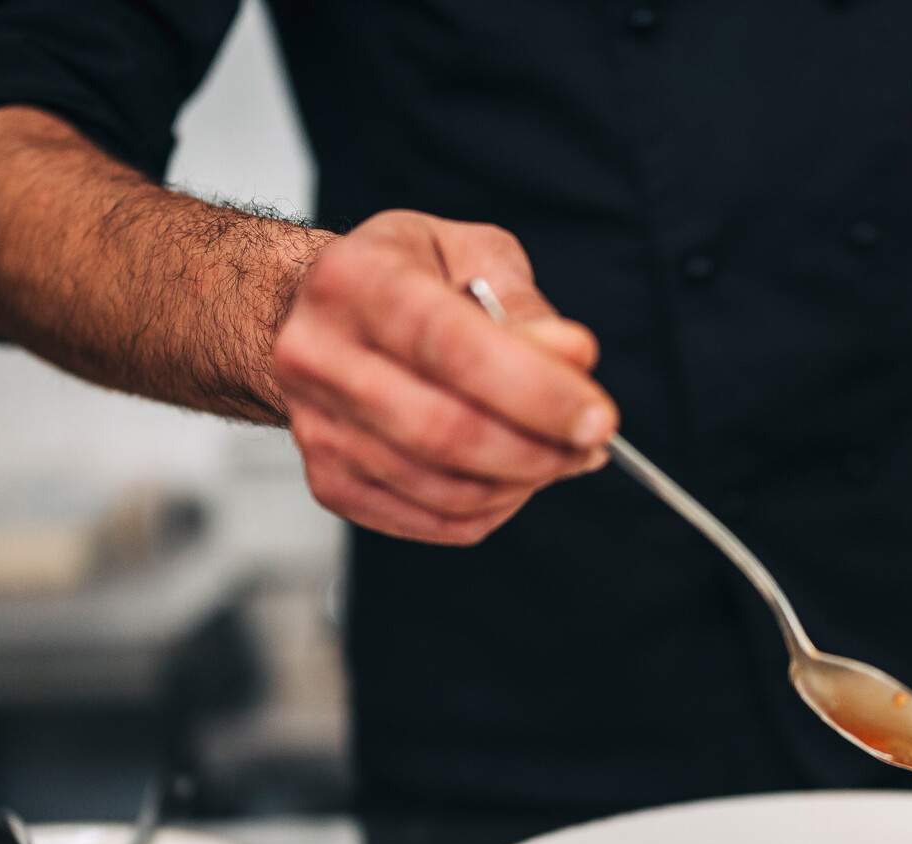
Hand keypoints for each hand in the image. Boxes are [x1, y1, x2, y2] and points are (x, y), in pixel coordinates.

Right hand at [272, 210, 617, 544]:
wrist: (314, 316)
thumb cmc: (404, 278)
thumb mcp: (470, 255)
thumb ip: (525, 305)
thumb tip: (573, 356)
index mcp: (356, 281)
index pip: (451, 347)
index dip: (535, 390)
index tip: (598, 418)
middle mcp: (320, 356)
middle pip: (445, 431)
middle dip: (539, 449)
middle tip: (591, 443)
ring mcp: (318, 428)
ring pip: (444, 487)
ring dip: (524, 482)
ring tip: (561, 454)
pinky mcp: (330, 482)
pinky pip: (433, 520)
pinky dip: (492, 508)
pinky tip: (514, 476)